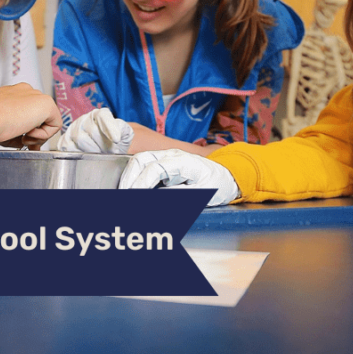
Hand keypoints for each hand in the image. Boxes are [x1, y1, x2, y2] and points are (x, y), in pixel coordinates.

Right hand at [0, 84, 62, 148]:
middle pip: (40, 116)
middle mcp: (26, 93)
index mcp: (13, 94)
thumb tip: (24, 141)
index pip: (28, 111)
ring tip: (23, 138)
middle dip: (35, 133)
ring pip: (48, 120)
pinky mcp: (46, 103)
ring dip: (38, 135)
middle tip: (25, 143)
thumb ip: (16, 132)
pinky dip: (44, 135)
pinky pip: (55, 124)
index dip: (28, 129)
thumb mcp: (1, 127)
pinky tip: (29, 134)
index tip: (23, 140)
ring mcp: (36, 96)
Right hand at [56, 108, 133, 153]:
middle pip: (92, 131)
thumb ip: (124, 131)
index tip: (116, 140)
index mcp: (100, 115)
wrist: (103, 148)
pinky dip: (78, 154)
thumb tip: (118, 135)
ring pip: (80, 140)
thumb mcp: (124, 134)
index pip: (103, 117)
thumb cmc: (114, 141)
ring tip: (99, 156)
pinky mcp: (65, 140)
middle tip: (110, 153)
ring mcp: (73, 129)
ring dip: (92, 151)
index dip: (110, 128)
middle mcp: (85, 119)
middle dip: (103, 145)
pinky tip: (86, 158)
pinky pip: (69, 147)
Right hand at [118, 149, 239, 206]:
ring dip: (129, 177)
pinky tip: (133, 190)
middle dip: (129, 179)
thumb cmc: (219, 184)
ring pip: (140, 161)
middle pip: (141, 160)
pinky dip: (135, 178)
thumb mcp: (204, 193)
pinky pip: (145, 167)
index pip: (154, 168)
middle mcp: (172, 155)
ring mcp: (167, 157)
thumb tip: (157, 198)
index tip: (133, 198)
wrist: (228, 175)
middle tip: (123, 197)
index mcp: (183, 161)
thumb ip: (181, 195)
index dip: (141, 184)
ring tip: (125, 194)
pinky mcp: (165, 164)